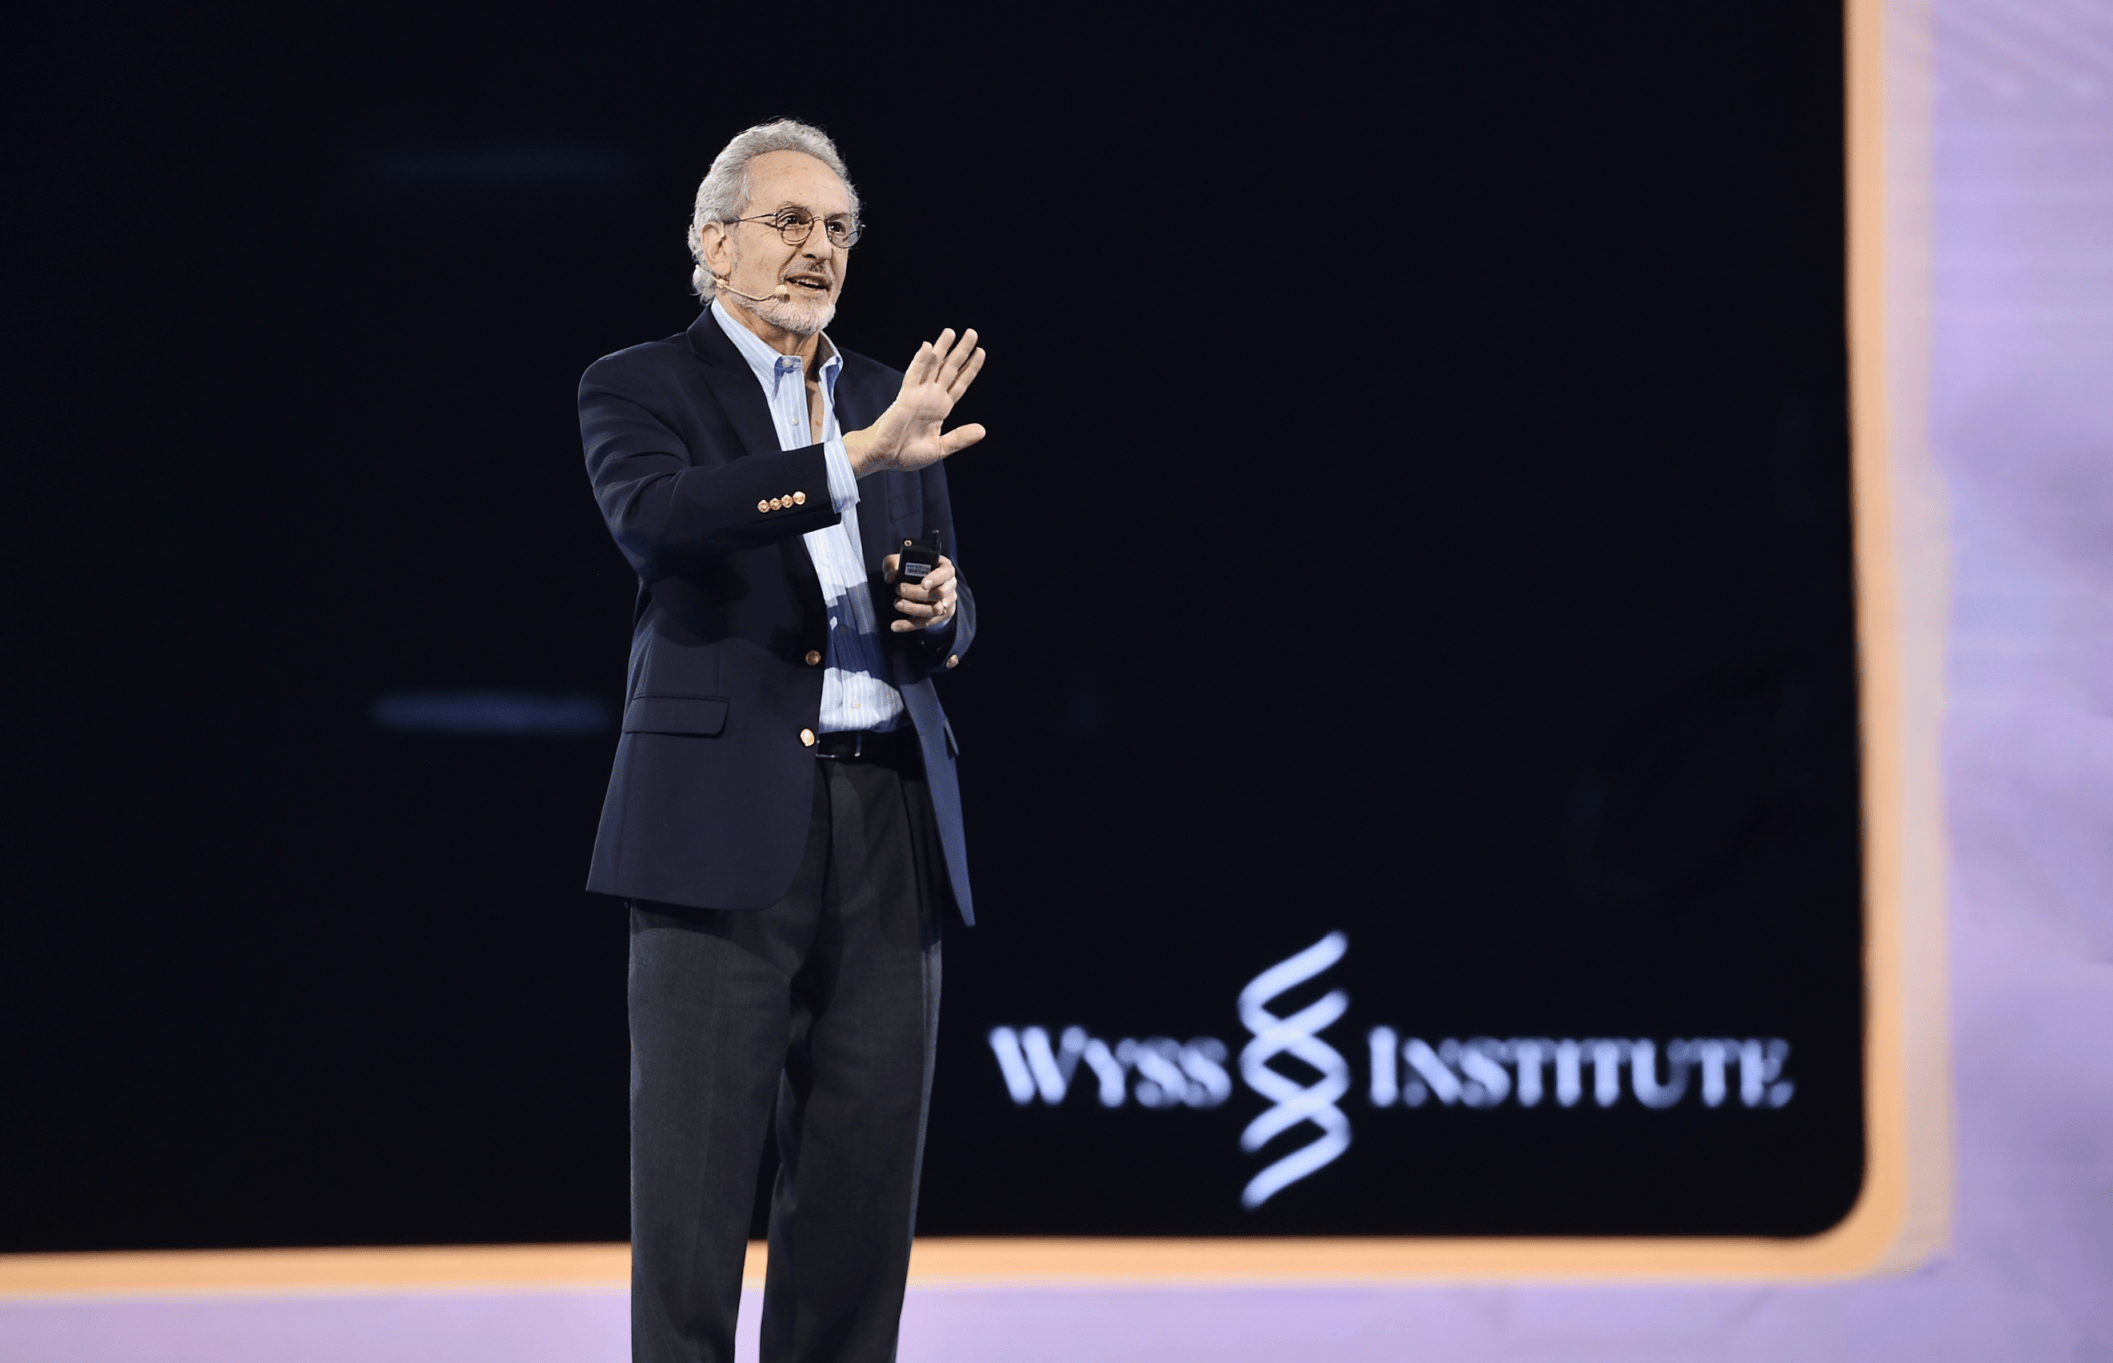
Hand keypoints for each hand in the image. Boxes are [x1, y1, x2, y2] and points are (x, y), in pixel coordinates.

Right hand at [843, 329, 986, 476]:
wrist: (885, 457)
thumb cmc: (907, 454)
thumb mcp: (941, 448)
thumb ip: (960, 438)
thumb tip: (982, 430)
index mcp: (941, 408)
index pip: (959, 383)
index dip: (970, 368)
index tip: (981, 352)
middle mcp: (931, 397)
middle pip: (950, 369)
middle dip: (961, 351)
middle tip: (972, 333)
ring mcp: (919, 394)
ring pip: (933, 366)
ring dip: (941, 349)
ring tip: (950, 332)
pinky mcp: (905, 396)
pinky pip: (914, 375)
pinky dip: (921, 361)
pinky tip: (928, 347)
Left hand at [883, 554, 958, 632]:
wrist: (918, 583)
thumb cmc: (910, 568)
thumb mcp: (900, 561)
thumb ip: (893, 564)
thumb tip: (891, 576)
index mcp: (944, 568)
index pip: (944, 573)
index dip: (935, 579)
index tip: (923, 584)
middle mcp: (950, 585)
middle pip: (939, 593)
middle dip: (917, 594)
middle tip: (899, 590)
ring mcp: (949, 601)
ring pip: (935, 610)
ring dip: (913, 609)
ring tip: (897, 604)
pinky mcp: (942, 615)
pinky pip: (927, 622)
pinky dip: (910, 625)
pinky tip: (895, 625)